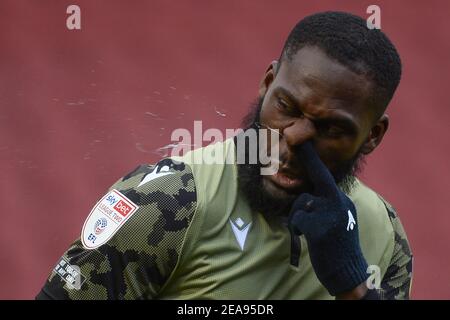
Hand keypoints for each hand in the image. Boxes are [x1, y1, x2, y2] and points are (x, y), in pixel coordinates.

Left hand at [288, 141, 368, 295]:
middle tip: (298, 140)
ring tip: (308, 232)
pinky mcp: (321, 227)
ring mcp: (331, 213)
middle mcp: (339, 202)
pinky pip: (299, 220)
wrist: (349, 272)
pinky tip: (308, 238)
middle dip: (308, 159)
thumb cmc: (338, 246)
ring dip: (298, 217)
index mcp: (341, 200)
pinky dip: (298, 229)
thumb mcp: (337, 220)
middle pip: (313, 184)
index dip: (312, 158)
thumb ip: (327, 204)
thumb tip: (307, 197)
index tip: (303, 139)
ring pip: (301, 203)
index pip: (325, 176)